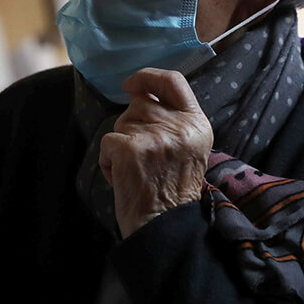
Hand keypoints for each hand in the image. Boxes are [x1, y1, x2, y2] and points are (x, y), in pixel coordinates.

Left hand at [99, 68, 213, 237]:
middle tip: (142, 156)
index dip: (148, 76)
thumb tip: (139, 91)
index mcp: (197, 124)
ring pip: (121, 122)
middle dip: (131, 125)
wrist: (165, 226)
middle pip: (139, 103)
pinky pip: (106, 142)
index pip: (173, 81)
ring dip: (120, 145)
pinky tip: (122, 178)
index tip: (131, 84)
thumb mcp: (186, 149)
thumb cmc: (171, 191)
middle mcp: (180, 127)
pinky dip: (107, 161)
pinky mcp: (130, 148)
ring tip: (136, 170)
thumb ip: (171, 120)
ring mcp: (155, 136)